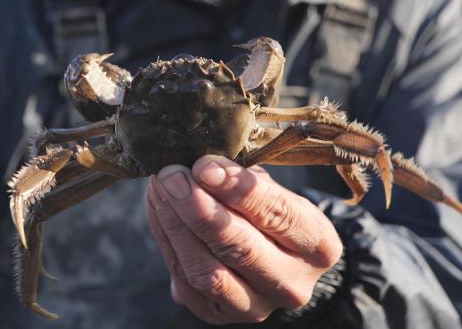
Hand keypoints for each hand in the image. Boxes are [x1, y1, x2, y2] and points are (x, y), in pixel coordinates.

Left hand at [145, 155, 342, 323]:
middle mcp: (291, 284)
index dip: (239, 190)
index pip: (280, 216)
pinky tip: (158, 207)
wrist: (266, 258)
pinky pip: (184, 278)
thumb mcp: (274, 190)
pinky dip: (166, 238)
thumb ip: (245, 178)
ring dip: (175, 224)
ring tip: (159, 187)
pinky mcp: (216, 313)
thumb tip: (202, 163)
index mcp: (318, 246)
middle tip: (172, 175)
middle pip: (241, 248)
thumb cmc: (270, 212)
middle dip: (199, 208)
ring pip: (207, 270)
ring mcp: (254, 306)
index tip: (205, 166)